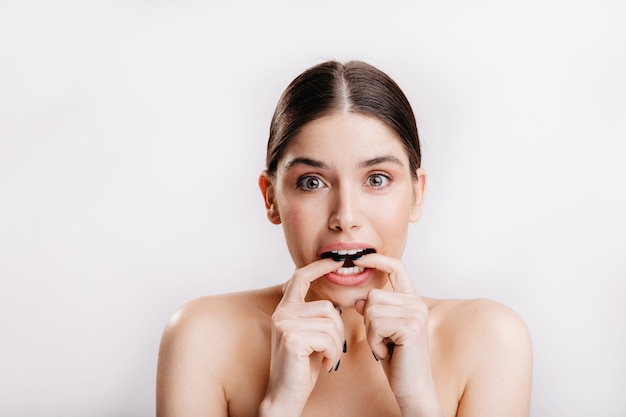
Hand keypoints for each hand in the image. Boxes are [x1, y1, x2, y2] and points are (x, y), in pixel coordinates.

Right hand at [260, 258, 344, 416]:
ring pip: (331, 322)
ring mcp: (285, 324)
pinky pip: (329, 338)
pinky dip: (333, 353)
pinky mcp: (292, 338)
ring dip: (336, 344)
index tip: (335, 261)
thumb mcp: (310, 337)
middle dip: (338, 331)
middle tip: (330, 351)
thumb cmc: (301, 369)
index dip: (318, 267)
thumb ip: (314, 317)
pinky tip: (325, 364)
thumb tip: (333, 304)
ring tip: (326, 358)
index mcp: (285, 310)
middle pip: (328, 307)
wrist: (286, 397)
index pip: (300, 277)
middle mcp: (282, 313)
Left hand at [353, 254, 441, 415]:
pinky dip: (374, 341)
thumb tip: (361, 299)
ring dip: (371, 333)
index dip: (376, 259)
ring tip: (385, 346)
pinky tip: (386, 352)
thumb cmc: (397, 359)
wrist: (412, 387)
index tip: (357, 258)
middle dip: (369, 320)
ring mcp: (415, 314)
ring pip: (371, 309)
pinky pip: (375, 324)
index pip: (396, 267)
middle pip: (373, 295)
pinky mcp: (410, 327)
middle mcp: (416, 303)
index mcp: (411, 300)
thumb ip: (375, 310)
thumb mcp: (382, 330)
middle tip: (382, 340)